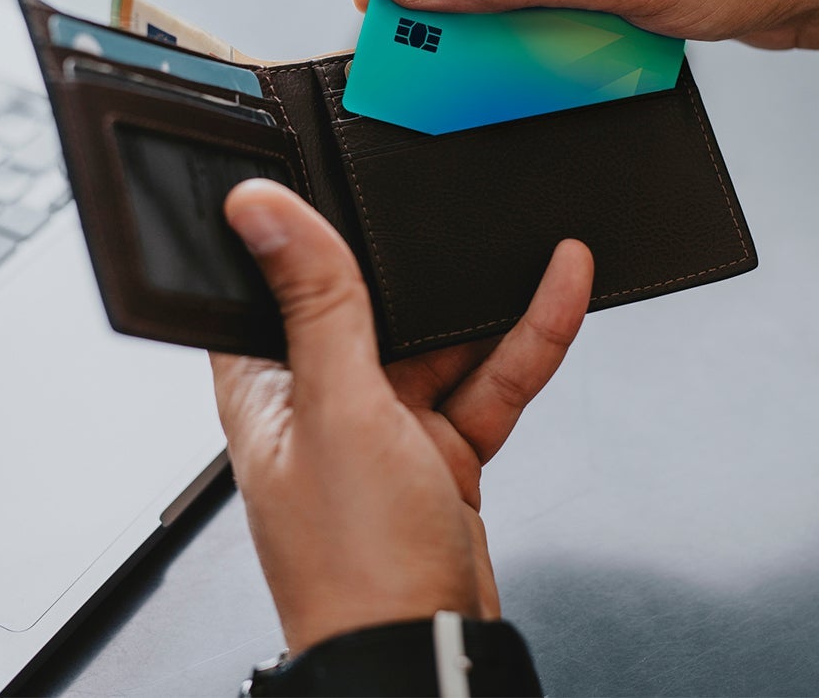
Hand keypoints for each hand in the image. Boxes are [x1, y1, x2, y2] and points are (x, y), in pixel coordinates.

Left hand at [212, 178, 592, 653]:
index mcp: (266, 384)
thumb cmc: (353, 564)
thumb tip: (259, 209)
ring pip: (444, 339)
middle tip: (450, 193)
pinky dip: (527, 337)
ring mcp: (388, 426)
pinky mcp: (444, 451)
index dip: (302, 228)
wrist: (423, 656)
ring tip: (527, 231)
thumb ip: (317, 304)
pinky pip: (490, 380)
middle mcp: (323, 400)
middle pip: (373, 304)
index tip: (331, 168)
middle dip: (417, 259)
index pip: (275, 282)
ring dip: (486, 296)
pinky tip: (559, 288)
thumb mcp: (339, 408)